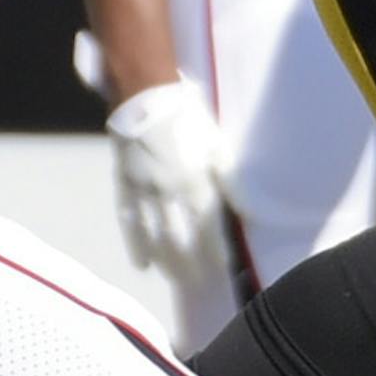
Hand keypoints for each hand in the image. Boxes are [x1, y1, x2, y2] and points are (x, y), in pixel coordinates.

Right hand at [107, 77, 233, 285]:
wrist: (143, 94)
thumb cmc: (186, 116)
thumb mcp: (216, 144)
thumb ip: (231, 182)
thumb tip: (251, 212)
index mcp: (194, 180)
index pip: (207, 225)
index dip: (215, 248)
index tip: (222, 267)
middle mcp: (168, 192)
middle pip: (179, 237)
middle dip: (189, 263)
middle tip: (197, 282)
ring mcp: (143, 190)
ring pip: (154, 235)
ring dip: (165, 260)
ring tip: (175, 278)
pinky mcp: (124, 185)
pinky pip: (129, 222)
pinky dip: (136, 245)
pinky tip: (143, 264)